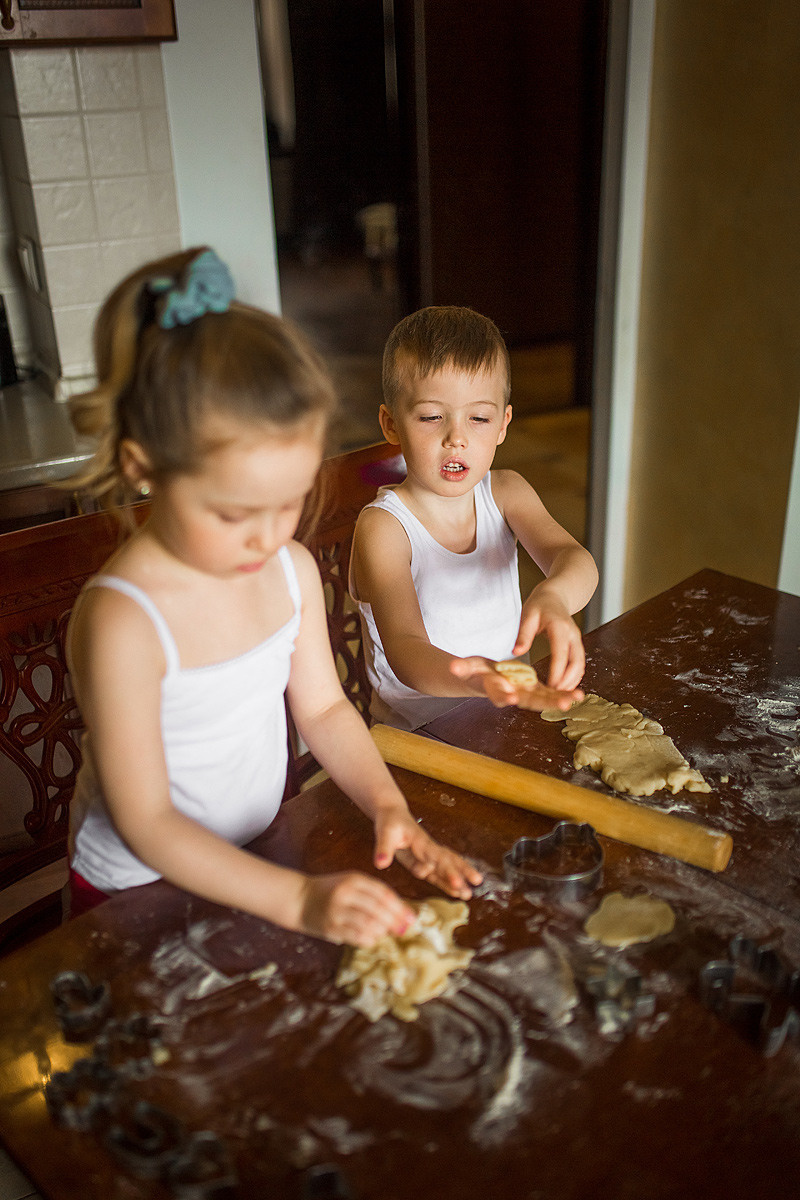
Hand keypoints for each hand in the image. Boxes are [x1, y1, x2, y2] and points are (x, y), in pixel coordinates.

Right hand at [299, 871, 414, 947]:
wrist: (300, 899)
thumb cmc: (332, 892)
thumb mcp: (351, 883)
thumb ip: (373, 894)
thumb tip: (400, 913)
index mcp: (353, 879)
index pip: (383, 893)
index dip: (399, 907)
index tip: (411, 918)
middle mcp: (345, 894)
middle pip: (378, 910)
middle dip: (394, 922)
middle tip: (404, 930)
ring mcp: (336, 911)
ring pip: (369, 925)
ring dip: (382, 932)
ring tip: (385, 933)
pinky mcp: (330, 927)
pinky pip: (357, 937)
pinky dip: (369, 939)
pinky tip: (372, 938)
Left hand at [373, 805, 482, 899]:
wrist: (392, 814)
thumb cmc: (389, 822)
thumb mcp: (384, 832)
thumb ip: (383, 849)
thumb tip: (380, 864)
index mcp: (421, 842)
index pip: (438, 857)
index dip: (448, 870)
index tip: (457, 882)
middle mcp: (428, 849)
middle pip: (449, 860)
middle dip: (462, 872)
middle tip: (476, 883)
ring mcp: (427, 856)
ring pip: (446, 868)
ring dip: (457, 880)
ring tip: (468, 895)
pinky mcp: (422, 862)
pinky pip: (436, 874)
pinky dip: (445, 883)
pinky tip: (455, 893)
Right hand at [449, 656, 581, 711]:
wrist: (483, 679)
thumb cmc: (475, 672)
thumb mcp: (468, 666)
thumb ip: (462, 667)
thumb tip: (451, 666)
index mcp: (495, 689)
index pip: (499, 694)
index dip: (503, 695)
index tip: (510, 696)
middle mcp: (513, 695)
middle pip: (529, 701)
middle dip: (547, 702)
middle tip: (564, 703)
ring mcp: (525, 694)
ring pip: (544, 699)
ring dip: (560, 699)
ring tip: (577, 698)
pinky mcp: (534, 690)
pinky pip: (550, 693)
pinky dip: (563, 694)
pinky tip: (579, 695)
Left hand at [513, 589, 586, 691]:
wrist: (556, 595)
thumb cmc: (539, 604)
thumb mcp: (527, 615)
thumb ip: (523, 634)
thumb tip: (516, 652)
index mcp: (560, 628)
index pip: (561, 654)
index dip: (557, 672)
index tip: (550, 687)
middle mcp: (573, 635)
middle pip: (576, 662)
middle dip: (567, 681)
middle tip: (555, 696)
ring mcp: (577, 640)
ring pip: (580, 665)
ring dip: (572, 681)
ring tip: (559, 696)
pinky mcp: (577, 645)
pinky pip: (579, 663)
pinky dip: (574, 676)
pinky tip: (563, 687)